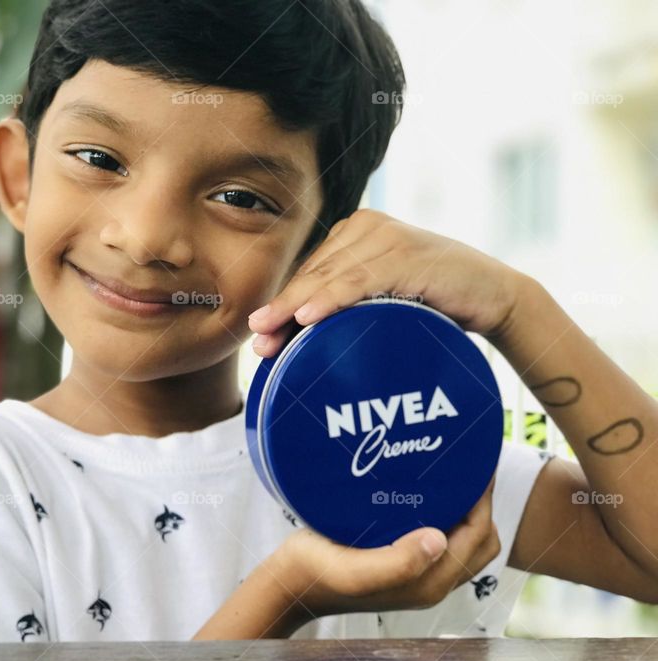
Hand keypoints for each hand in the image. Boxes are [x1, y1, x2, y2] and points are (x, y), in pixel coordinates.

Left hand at [249, 209, 530, 356]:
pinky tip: (308, 317)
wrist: (493, 295)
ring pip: (331, 277)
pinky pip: (361, 281)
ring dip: (296, 307)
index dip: (282, 304)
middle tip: (258, 343)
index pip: (309, 272)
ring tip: (271, 333)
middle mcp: (366, 227)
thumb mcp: (381, 297)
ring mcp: (388, 237)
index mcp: (354, 232)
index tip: (259, 334)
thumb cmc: (432, 299)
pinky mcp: (409, 255)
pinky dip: (333, 299)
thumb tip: (295, 334)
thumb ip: (346, 301)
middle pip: (313, 274)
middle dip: (282, 311)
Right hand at [272, 475, 499, 621]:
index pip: (477, 537)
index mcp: (427, 584)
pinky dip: (447, 513)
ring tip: (450, 473)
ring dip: (466, 508)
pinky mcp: (403, 562)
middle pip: (480, 540)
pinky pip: (442, 536)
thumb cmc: (316, 572)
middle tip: (465, 465)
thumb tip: (439, 539)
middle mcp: (430, 581)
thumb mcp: (354, 570)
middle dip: (481, 503)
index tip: (474, 462)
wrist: (290, 583)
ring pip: (464, 539)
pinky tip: (426, 489)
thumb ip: (398, 563)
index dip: (482, 500)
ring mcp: (418, 573)